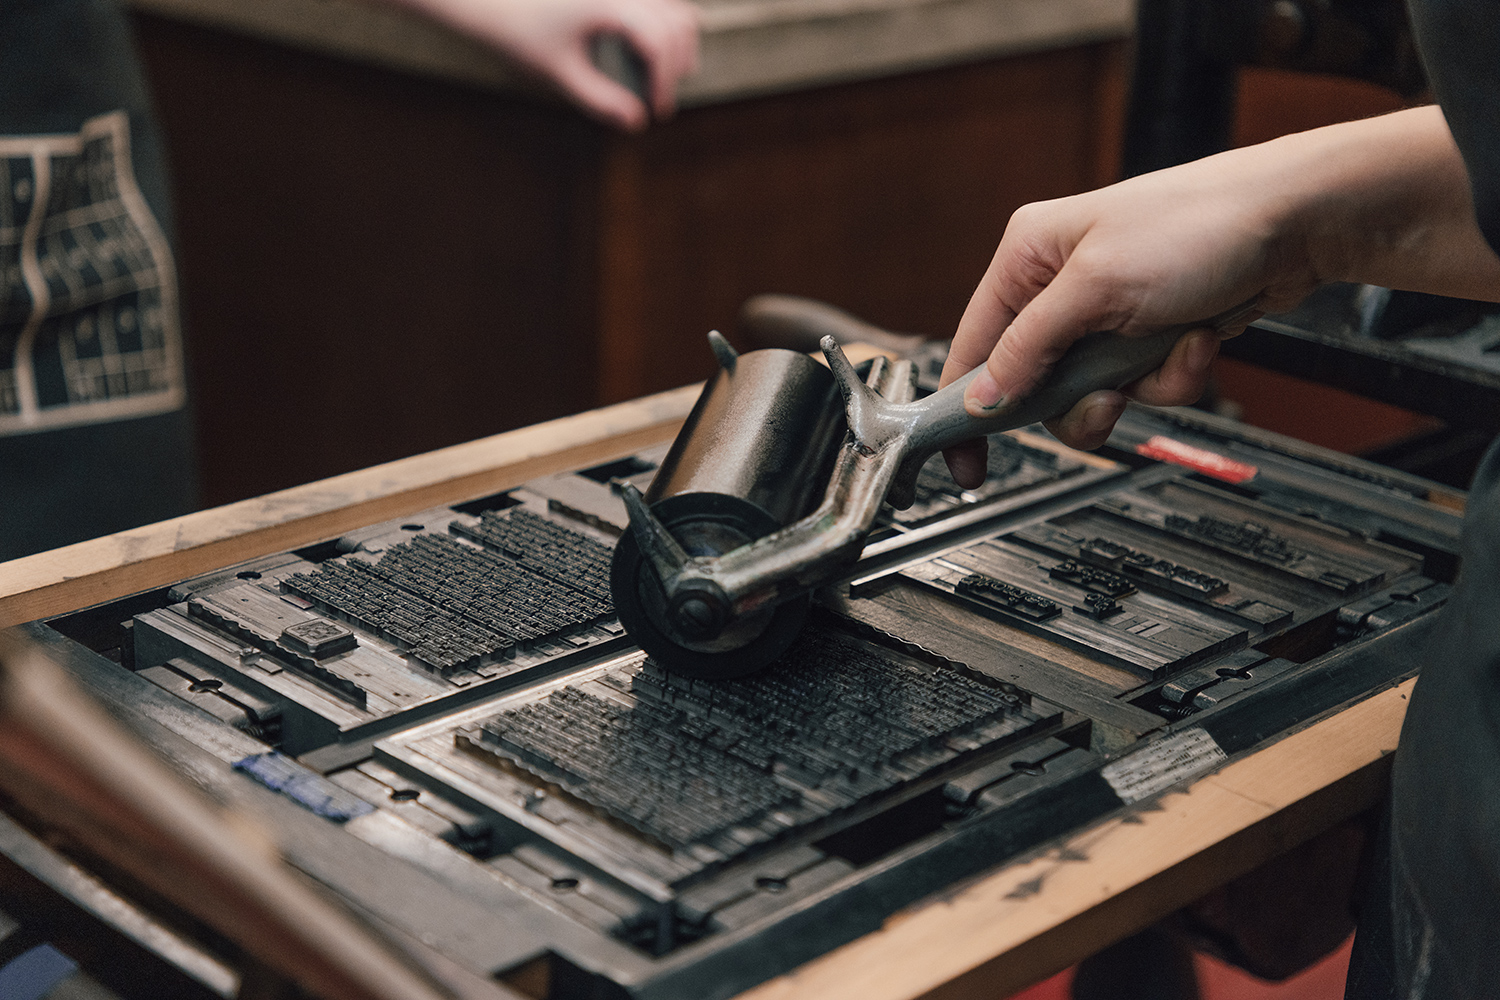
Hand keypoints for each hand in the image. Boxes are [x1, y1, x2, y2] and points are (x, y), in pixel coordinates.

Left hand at [395, 0, 699, 129]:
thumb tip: (635, 122)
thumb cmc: (523, 37)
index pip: (659, 42)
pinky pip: (662, 6)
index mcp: (609, 6)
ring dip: (679, 46)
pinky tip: (653, 58)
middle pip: (679, 24)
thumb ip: (598, 99)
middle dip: (678, 65)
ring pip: (678, 10)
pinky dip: (668, 30)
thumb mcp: (560, 74)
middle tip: (661, 100)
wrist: (496, 4)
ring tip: (663, 79)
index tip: (656, 112)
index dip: (665, 81)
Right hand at [939, 105, 1499, 485]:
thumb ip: (1029, 347)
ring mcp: (1108, 312)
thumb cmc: (1201, 223)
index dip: (964, 407)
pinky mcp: (1150, 333)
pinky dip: (1173, 372)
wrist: (1301, 221)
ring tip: (1171, 349)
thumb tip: (981, 397)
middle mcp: (1061, 285)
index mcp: (1029, 257)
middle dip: (1080, 398)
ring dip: (1138, 385)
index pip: (974, 346)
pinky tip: (1199, 337)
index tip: (961, 461)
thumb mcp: (1097, 287)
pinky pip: (1141, 384)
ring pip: (1093, 393)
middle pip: (1035, 383)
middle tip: (1106, 397)